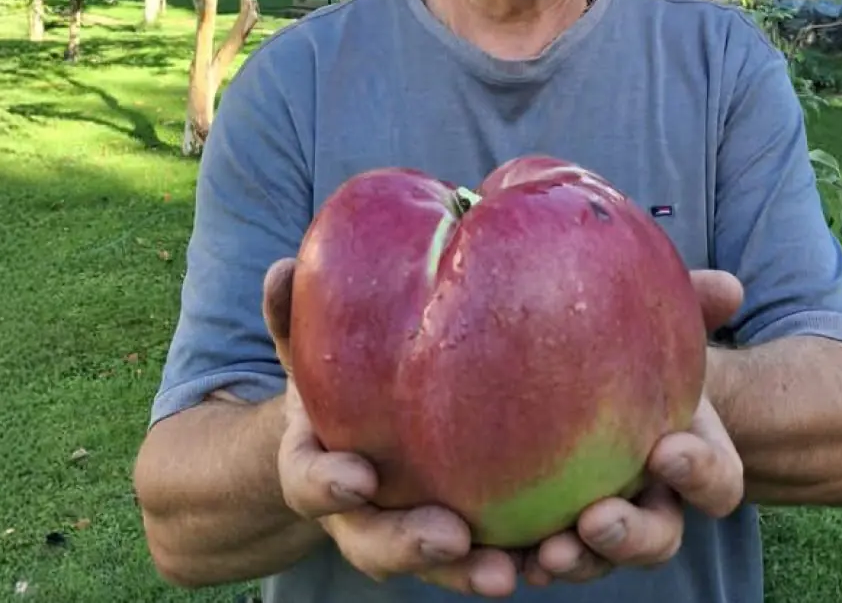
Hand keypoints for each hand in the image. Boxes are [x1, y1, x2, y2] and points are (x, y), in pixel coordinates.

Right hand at [261, 258, 524, 595]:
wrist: (351, 443)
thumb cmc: (334, 383)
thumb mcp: (308, 347)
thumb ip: (293, 314)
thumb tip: (283, 269)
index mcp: (316, 471)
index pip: (311, 484)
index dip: (328, 485)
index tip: (357, 477)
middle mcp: (359, 517)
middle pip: (376, 544)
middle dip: (411, 547)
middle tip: (452, 538)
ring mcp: (410, 536)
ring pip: (438, 565)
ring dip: (469, 572)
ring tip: (511, 570)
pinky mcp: (462, 540)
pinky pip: (488, 556)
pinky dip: (519, 559)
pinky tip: (558, 553)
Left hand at [522, 269, 748, 586]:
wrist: (584, 370)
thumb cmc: (633, 345)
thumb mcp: (659, 321)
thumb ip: (692, 303)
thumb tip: (726, 287)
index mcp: (692, 460)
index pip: (716, 483)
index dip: (699, 474)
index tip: (664, 450)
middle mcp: (652, 505)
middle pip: (658, 538)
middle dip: (630, 536)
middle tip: (595, 519)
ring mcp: (599, 527)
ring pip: (596, 560)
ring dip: (575, 561)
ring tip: (545, 553)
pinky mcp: (546, 530)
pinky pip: (535, 558)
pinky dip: (517, 562)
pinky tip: (493, 560)